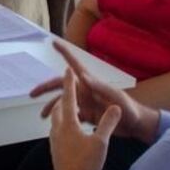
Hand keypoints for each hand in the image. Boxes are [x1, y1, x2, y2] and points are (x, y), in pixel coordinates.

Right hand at [31, 40, 159, 143]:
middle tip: (32, 94)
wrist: (136, 126)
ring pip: (63, 101)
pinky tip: (55, 127)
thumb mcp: (117, 98)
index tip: (54, 42)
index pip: (75, 65)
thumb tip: (83, 76)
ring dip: (51, 106)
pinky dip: (61, 119)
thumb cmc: (131, 110)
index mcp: (91, 84)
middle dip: (46, 88)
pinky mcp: (87, 115)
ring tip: (42, 117)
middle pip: (61, 85)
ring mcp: (85, 103)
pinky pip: (69, 115)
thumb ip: (101, 87)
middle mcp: (85, 91)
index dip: (65, 53)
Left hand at [49, 66, 120, 169]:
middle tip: (69, 88)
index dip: (69, 82)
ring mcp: (54, 140)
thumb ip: (108, 123)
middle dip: (64, 96)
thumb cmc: (86, 164)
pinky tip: (69, 132)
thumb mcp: (101, 142)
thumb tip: (115, 108)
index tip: (67, 69)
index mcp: (69, 123)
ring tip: (69, 108)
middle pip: (59, 107)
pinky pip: (57, 131)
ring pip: (56, 119)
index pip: (69, 97)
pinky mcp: (56, 150)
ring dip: (62, 110)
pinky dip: (63, 124)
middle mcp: (58, 128)